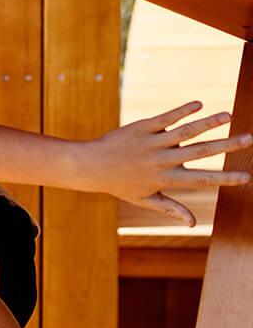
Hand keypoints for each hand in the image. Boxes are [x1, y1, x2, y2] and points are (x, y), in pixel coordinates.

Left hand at [87, 102, 251, 224]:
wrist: (91, 166)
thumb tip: (194, 223)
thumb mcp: (145, 200)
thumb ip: (172, 209)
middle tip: (249, 139)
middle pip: (200, 152)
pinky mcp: (142, 127)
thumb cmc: (120, 185)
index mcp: (165, 179)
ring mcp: (152, 142)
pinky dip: (182, 110)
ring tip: (228, 116)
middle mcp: (161, 160)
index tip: (246, 177)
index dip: (225, 179)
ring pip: (185, 132)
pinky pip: (165, 118)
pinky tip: (199, 104)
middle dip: (226, 146)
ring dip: (208, 123)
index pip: (201, 180)